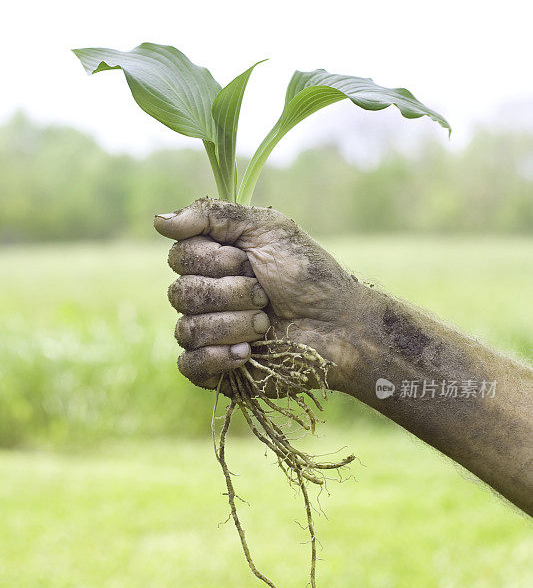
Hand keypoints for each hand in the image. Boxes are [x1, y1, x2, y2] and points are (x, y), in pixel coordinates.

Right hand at [154, 198, 358, 389]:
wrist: (340, 326)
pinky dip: (215, 358)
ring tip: (266, 323)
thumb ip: (214, 216)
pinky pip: (188, 365)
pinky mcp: (218, 371)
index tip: (246, 261)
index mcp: (214, 263)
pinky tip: (246, 353)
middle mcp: (207, 297)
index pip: (178, 257)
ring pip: (186, 330)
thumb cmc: (309, 276)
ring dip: (232, 324)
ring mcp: (211, 335)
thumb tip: (157, 221)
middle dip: (228, 294)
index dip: (211, 261)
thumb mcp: (267, 229)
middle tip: (264, 295)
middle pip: (179, 294)